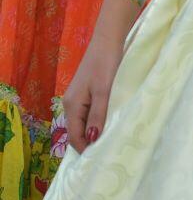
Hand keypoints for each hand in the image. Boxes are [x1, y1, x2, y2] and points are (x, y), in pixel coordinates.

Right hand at [62, 32, 125, 154]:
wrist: (110, 38)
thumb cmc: (107, 63)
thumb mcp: (104, 91)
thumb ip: (98, 115)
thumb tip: (91, 139)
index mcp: (72, 105)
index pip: (74, 136)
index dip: (86, 149)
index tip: (101, 160)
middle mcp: (72, 103)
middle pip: (78, 131)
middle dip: (91, 143)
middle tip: (110, 154)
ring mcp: (80, 97)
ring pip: (85, 122)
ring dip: (96, 132)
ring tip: (113, 142)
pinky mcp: (90, 91)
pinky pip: (91, 113)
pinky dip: (99, 121)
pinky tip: (113, 124)